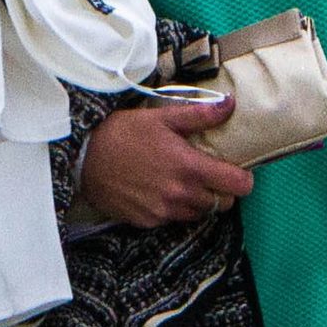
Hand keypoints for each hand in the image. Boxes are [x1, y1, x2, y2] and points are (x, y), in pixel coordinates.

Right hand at [74, 95, 253, 227]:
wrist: (83, 158)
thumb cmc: (123, 133)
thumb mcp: (161, 117)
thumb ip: (200, 115)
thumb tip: (230, 104)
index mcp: (190, 167)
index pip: (239, 186)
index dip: (243, 179)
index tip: (235, 171)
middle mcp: (181, 194)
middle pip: (223, 204)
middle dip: (221, 191)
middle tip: (208, 176)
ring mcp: (164, 211)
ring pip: (200, 214)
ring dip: (199, 202)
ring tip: (184, 183)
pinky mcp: (148, 221)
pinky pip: (173, 220)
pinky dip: (174, 209)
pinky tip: (160, 192)